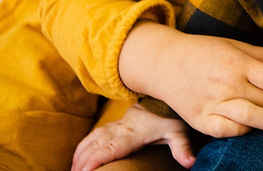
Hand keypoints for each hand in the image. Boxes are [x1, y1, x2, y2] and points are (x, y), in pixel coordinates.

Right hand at [72, 103, 193, 170]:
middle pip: (98, 145)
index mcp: (135, 133)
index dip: (98, 158)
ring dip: (80, 154)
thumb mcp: (179, 132)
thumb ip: (182, 148)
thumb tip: (190, 162)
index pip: (113, 147)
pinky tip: (76, 157)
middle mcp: (121, 128)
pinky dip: (83, 146)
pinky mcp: (113, 125)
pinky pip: (94, 135)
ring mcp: (115, 126)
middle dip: (83, 160)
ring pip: (93, 139)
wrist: (163, 98)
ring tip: (71, 170)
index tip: (85, 170)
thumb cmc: (170, 117)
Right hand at [118, 22, 262, 138]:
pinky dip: (245, 132)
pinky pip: (227, 130)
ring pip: (252, 118)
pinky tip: (260, 132)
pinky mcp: (199, 119)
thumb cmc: (204, 51)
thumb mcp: (236, 45)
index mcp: (239, 62)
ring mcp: (213, 103)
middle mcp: (228, 83)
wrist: (163, 62)